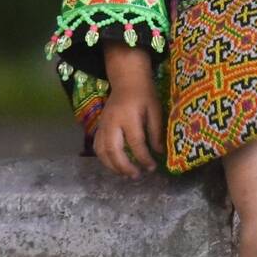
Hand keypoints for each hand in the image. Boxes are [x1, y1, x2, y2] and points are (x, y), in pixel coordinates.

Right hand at [94, 47, 162, 177]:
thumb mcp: (155, 109)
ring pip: (102, 151)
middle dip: (125, 166)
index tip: (152, 167)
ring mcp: (103, 125)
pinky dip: (104, 159)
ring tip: (125, 175)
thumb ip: (156, 131)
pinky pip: (97, 146)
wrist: (127, 80)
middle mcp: (112, 122)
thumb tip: (159, 152)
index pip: (135, 143)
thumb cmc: (144, 94)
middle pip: (114, 150)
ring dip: (112, 166)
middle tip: (136, 176)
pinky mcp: (99, 127)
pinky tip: (114, 165)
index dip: (144, 158)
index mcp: (128, 117)